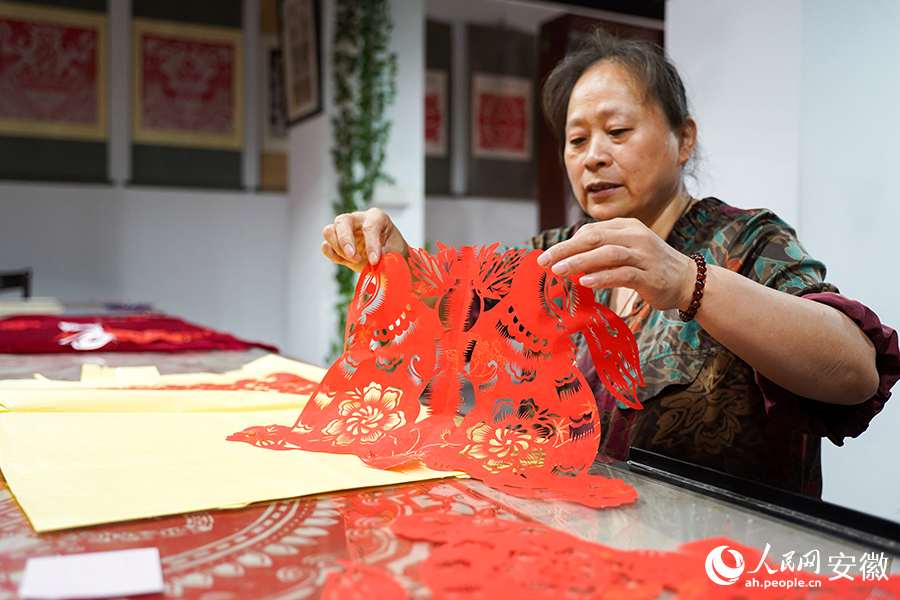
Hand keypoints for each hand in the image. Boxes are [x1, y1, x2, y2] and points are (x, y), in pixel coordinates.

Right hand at [321, 208, 408, 272]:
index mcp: (376, 217)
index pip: (369, 227)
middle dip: (345, 240)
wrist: (390, 258)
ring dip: (338, 248)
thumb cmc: (394, 251)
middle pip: (342, 221)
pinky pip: (326, 246)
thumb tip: (373, 261)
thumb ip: (385, 255)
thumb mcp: (395, 252)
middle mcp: (358, 219)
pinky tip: (345, 262)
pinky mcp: (337, 243)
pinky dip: (332, 255)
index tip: (375, 261)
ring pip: (329, 231)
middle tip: (354, 257)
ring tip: (354, 260)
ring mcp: (345, 230)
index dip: (371, 244)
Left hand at [536, 218, 695, 311]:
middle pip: (594, 238)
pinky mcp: (651, 276)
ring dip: (580, 262)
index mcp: (626, 227)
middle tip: (544, 261)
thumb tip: (566, 260)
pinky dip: (602, 277)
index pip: (590, 231)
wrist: (688, 281)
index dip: (566, 243)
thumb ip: (600, 253)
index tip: (546, 257)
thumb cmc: (649, 267)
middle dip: (566, 249)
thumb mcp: (625, 253)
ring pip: (607, 254)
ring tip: (559, 271)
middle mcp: (635, 236)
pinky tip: (585, 282)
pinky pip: (623, 274)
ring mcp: (645, 255)